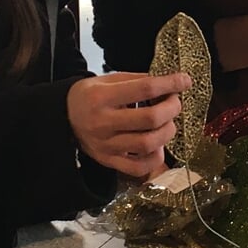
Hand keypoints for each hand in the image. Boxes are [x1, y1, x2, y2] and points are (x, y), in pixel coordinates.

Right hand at [67, 72, 189, 180]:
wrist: (62, 118)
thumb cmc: (88, 96)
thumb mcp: (107, 80)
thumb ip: (136, 81)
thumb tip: (168, 82)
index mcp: (102, 97)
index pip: (145, 88)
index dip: (170, 84)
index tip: (184, 80)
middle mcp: (103, 123)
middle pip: (150, 118)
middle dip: (172, 108)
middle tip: (175, 102)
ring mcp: (106, 145)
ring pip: (149, 144)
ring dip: (167, 131)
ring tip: (167, 123)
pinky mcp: (108, 161)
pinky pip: (139, 167)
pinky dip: (155, 157)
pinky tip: (157, 144)